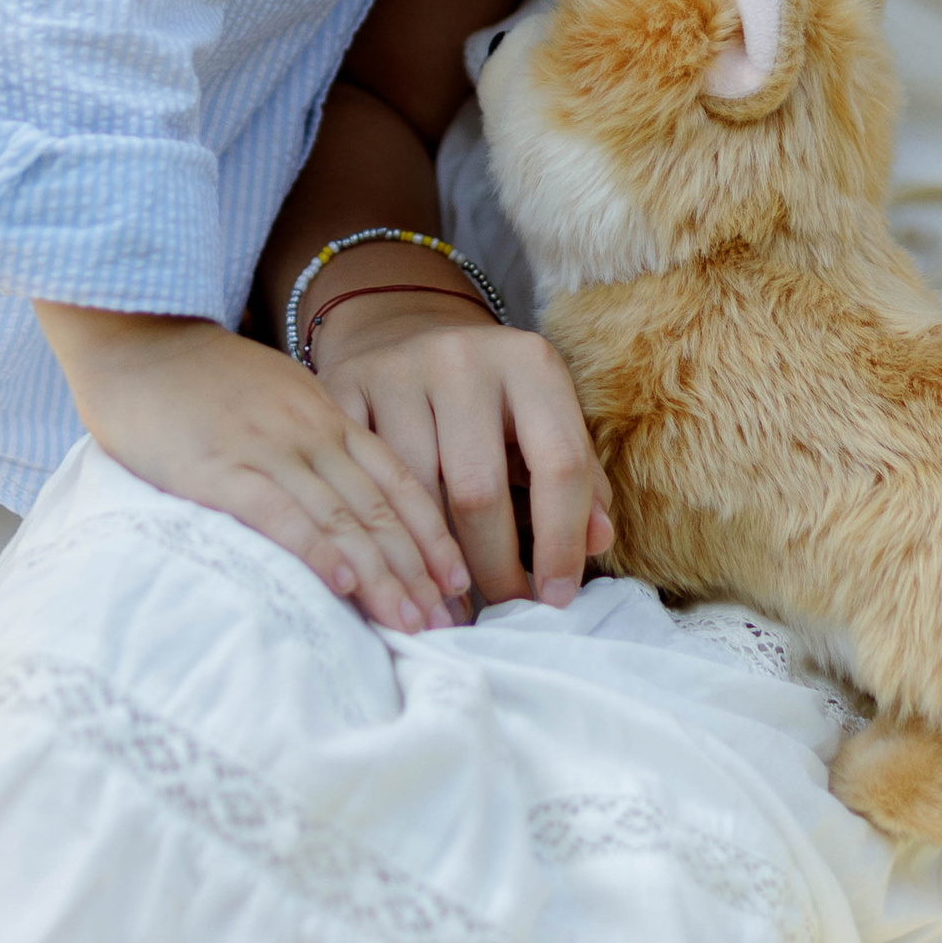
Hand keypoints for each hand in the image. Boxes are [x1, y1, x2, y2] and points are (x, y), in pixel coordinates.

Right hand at [37, 304, 469, 633]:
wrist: (136, 336)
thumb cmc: (199, 379)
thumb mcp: (276, 398)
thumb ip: (310, 441)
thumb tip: (343, 503)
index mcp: (327, 414)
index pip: (398, 480)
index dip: (432, 535)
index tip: (459, 583)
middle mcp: (309, 430)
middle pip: (379, 508)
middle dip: (419, 570)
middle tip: (451, 624)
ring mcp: (267, 447)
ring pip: (340, 516)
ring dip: (382, 574)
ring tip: (413, 622)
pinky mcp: (218, 466)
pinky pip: (277, 511)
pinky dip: (315, 548)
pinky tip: (342, 583)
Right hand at [313, 290, 613, 611]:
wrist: (405, 332)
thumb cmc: (489, 398)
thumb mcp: (542, 419)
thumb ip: (578, 478)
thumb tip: (599, 542)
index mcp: (529, 361)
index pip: (559, 462)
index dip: (562, 541)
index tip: (559, 597)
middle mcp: (462, 357)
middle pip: (478, 489)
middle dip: (494, 566)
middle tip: (502, 609)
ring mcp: (396, 370)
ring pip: (414, 495)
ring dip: (434, 564)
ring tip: (451, 605)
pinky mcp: (343, 387)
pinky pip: (362, 482)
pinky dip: (382, 536)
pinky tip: (401, 571)